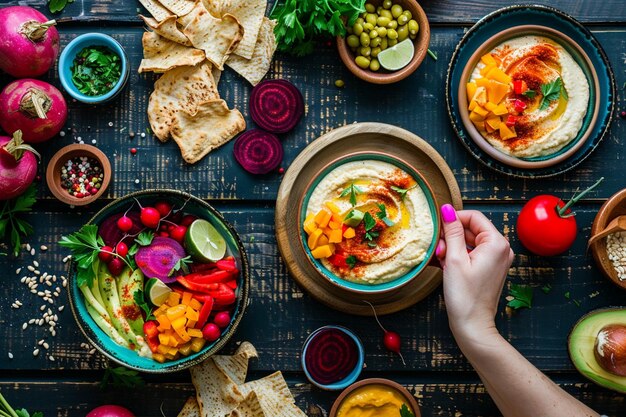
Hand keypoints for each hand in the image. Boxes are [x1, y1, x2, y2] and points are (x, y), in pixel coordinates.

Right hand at [436, 205, 513, 340]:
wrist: (473, 325)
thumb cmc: (464, 295)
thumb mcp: (454, 259)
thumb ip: (452, 231)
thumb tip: (446, 209)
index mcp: (497, 243)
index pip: (473, 217)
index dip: (452, 220)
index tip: (437, 230)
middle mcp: (502, 249)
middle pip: (471, 229)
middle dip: (451, 236)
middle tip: (438, 250)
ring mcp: (497, 259)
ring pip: (470, 241)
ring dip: (452, 247)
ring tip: (441, 260)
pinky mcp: (491, 269)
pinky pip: (472, 253)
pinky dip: (458, 256)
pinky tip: (445, 264)